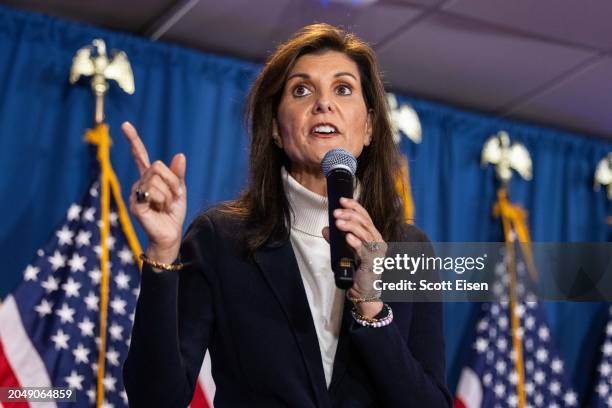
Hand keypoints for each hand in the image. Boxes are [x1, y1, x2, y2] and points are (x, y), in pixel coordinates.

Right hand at [123, 121, 186, 263]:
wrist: (170, 235)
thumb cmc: (173, 214)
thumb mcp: (180, 190)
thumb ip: (178, 174)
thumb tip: (180, 154)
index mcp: (149, 178)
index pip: (140, 156)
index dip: (133, 140)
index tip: (125, 125)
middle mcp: (139, 183)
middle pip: (157, 166)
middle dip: (173, 181)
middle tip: (174, 197)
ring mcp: (135, 193)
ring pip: (156, 179)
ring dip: (169, 193)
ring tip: (166, 206)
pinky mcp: (136, 204)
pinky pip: (153, 192)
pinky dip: (164, 200)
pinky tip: (161, 210)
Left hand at [322, 197, 387, 316]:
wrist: (363, 291)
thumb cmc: (357, 270)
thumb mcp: (345, 251)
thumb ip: (336, 239)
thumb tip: (325, 229)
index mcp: (372, 235)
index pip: (365, 216)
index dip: (354, 206)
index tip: (342, 200)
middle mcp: (377, 241)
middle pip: (365, 222)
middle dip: (350, 215)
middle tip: (336, 212)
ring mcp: (376, 251)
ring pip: (365, 233)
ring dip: (351, 226)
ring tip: (338, 222)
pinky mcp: (373, 262)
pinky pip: (364, 250)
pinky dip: (356, 242)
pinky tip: (347, 237)